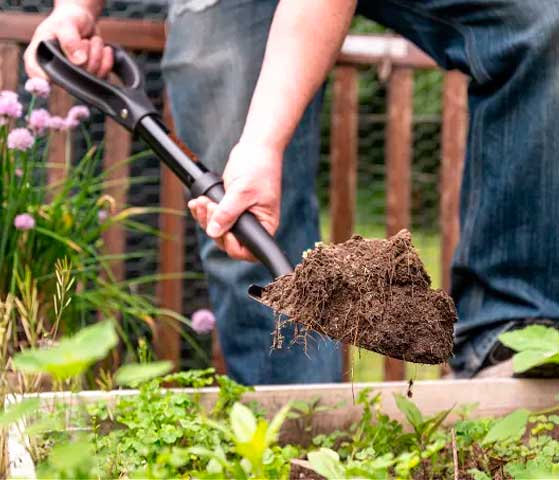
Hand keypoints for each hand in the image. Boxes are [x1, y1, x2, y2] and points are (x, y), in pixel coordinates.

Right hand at [24, 4, 112, 78]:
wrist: (83, 20)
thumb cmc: (68, 20)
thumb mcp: (65, 25)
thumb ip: (70, 41)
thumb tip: (79, 61)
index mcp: (38, 56)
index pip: (36, 72)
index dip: (44, 78)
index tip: (56, 74)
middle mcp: (55, 69)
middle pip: (72, 78)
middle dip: (85, 57)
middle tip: (84, 40)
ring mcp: (73, 77)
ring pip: (90, 76)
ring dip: (97, 55)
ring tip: (91, 41)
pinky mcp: (89, 77)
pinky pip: (103, 76)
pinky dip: (106, 61)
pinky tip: (102, 49)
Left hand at [188, 142, 282, 261]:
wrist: (256, 147)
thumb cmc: (258, 167)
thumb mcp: (241, 191)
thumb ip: (228, 213)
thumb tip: (214, 232)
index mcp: (265, 225)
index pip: (248, 251)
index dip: (232, 245)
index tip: (222, 228)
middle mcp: (254, 224)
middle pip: (229, 241)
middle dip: (214, 226)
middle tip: (209, 205)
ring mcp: (242, 216)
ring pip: (219, 229)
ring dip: (205, 217)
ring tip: (200, 201)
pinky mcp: (231, 207)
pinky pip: (215, 217)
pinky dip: (204, 211)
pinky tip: (197, 202)